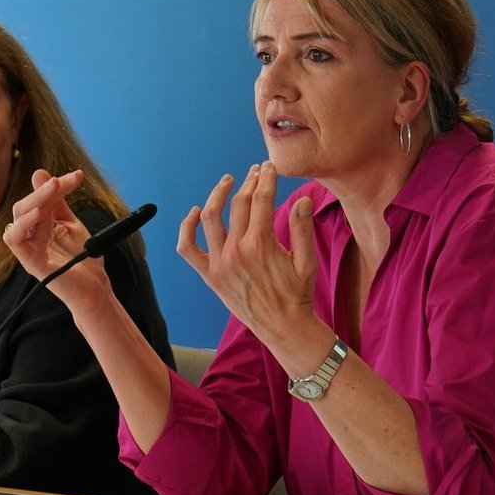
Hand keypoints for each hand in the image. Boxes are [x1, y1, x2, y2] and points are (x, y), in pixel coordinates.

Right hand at [4, 169, 108, 309]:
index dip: (56, 185)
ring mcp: (30, 249)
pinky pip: (15, 241)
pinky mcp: (31, 262)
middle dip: (42, 190)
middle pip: (25, 205)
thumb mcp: (71, 223)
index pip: (40, 198)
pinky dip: (22, 225)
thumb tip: (40, 173)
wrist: (95, 288)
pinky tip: (37, 214)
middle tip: (59, 182)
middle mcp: (32, 235)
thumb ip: (58, 201)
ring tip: (51, 190)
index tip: (77, 176)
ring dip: (34, 201)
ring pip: (18, 219)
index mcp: (40, 225)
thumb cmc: (82, 259)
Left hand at [176, 162, 321, 355]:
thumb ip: (302, 228)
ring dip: (217, 194)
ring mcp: (220, 263)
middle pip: (239, 204)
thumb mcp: (307, 261)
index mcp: (262, 244)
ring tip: (227, 181)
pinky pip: (188, 249)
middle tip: (255, 172)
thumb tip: (303, 198)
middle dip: (249, 182)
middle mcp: (237, 251)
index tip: (268, 168)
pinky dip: (187, 228)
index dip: (266, 179)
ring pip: (210, 218)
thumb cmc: (298, 294)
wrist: (283, 327)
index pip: (261, 199)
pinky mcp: (210, 276)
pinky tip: (195, 212)